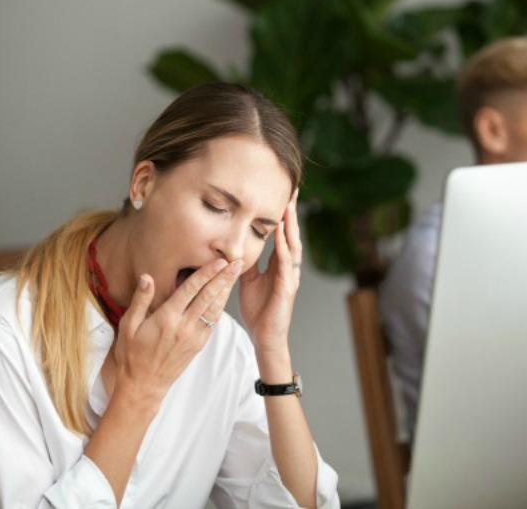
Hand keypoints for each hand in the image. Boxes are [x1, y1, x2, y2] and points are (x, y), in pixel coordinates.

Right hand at [113, 258, 241, 403]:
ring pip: (215, 309)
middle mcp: (184, 327)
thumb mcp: (128, 326)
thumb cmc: (132, 355)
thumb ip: (140, 300)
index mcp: (167, 319)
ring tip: (236, 274)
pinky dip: (221, 306)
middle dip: (224, 278)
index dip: (207, 273)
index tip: (219, 261)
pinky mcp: (199, 345)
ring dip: (226, 290)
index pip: (191, 290)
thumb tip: (148, 277)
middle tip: (237, 262)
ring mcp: (194, 337)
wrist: (144, 385)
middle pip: (209, 297)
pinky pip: (212, 322)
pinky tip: (225, 296)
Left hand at [239, 193, 301, 354]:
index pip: (282, 234)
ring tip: (289, 205)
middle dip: (291, 212)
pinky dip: (284, 248)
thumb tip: (233, 245)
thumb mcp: (247, 280)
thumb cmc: (258, 311)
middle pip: (292, 233)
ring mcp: (290, 276)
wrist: (265, 337)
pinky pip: (286, 264)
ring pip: (293, 245)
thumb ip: (244, 262)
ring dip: (291, 225)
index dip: (282, 214)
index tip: (281, 193)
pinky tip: (282, 235)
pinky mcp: (287, 287)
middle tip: (292, 189)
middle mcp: (288, 267)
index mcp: (278, 264)